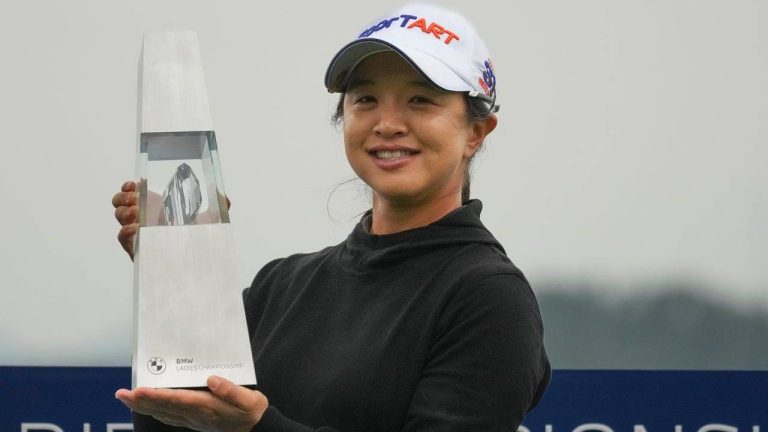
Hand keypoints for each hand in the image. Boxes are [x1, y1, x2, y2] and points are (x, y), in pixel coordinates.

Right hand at [112, 180, 232, 259]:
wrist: (198, 263)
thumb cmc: (199, 239)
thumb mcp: (211, 219)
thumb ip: (219, 204)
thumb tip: (223, 194)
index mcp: (156, 208)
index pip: (133, 193)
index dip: (129, 186)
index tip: (135, 183)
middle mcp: (144, 219)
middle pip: (120, 203)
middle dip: (124, 196)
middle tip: (136, 198)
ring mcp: (139, 233)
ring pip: (120, 217)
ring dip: (124, 211)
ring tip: (137, 210)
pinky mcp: (137, 248)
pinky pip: (122, 238)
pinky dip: (125, 230)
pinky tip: (135, 227)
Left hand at [115, 375, 267, 431]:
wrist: (256, 429)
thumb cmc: (251, 411)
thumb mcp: (249, 399)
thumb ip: (231, 390)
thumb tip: (211, 379)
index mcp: (207, 406)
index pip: (176, 400)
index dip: (155, 395)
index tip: (138, 390)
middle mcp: (196, 415)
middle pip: (163, 407)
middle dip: (141, 400)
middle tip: (121, 393)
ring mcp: (193, 420)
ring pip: (162, 413)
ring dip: (143, 406)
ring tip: (127, 398)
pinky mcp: (194, 421)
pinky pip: (169, 417)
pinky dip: (155, 411)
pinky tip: (147, 407)